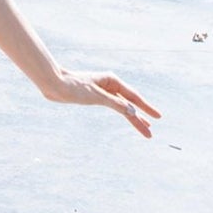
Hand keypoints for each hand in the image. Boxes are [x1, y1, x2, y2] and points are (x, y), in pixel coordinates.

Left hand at [42, 69, 159, 138]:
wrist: (54, 84)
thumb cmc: (74, 87)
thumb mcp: (97, 97)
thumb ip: (115, 104)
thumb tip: (132, 112)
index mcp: (112, 81)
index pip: (134, 97)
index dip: (147, 108)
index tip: (158, 117)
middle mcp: (110, 85)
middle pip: (130, 104)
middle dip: (140, 118)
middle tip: (150, 131)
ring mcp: (103, 91)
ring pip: (122, 107)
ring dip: (132, 118)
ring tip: (145, 129)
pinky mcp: (95, 97)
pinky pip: (113, 107)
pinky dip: (121, 113)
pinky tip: (128, 116)